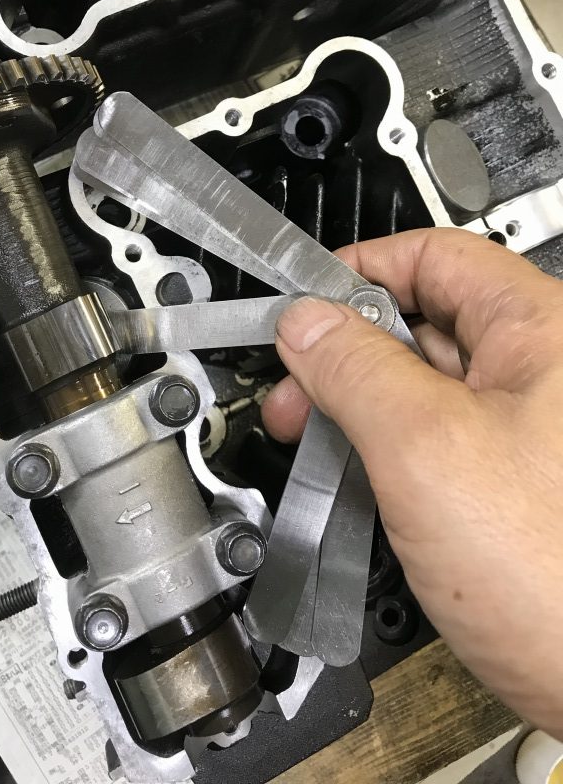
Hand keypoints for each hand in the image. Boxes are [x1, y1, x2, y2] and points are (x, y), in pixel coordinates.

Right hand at [261, 228, 562, 737]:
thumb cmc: (562, 577)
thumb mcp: (425, 448)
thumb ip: (355, 369)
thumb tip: (306, 324)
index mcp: (540, 332)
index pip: (432, 256)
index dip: (358, 271)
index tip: (302, 302)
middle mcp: (542, 373)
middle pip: (422, 321)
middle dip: (346, 349)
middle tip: (295, 384)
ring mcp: (529, 432)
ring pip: (425, 386)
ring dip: (361, 404)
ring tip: (314, 435)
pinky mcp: (516, 484)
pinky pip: (437, 442)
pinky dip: (389, 450)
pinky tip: (357, 476)